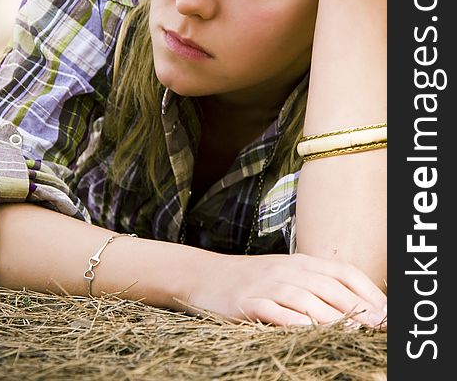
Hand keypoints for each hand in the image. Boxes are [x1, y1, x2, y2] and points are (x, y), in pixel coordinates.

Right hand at [186, 251, 386, 326]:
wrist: (206, 275)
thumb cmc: (253, 278)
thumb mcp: (286, 273)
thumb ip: (315, 284)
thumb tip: (354, 306)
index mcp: (300, 262)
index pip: (342, 271)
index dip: (367, 289)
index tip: (386, 311)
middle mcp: (287, 270)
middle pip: (328, 285)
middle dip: (357, 306)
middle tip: (378, 326)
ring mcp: (267, 285)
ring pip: (305, 298)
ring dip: (331, 316)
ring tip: (353, 331)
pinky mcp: (247, 302)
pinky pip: (274, 311)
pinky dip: (293, 322)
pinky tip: (309, 331)